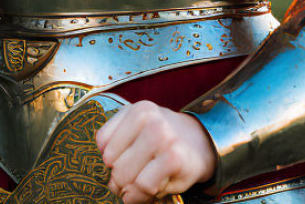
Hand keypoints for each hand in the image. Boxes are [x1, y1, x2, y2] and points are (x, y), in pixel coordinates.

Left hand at [96, 101, 216, 203]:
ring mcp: (162, 137)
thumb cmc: (163, 138)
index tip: (122, 161)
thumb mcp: (138, 129)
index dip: (109, 159)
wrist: (202, 143)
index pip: (102, 141)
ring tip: (143, 183)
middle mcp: (149, 119)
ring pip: (126, 176)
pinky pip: (143, 186)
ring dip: (130, 189)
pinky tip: (153, 188)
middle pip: (112, 162)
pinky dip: (143, 195)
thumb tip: (109, 176)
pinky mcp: (173, 159)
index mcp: (137, 109)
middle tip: (131, 180)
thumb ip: (115, 142)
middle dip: (118, 178)